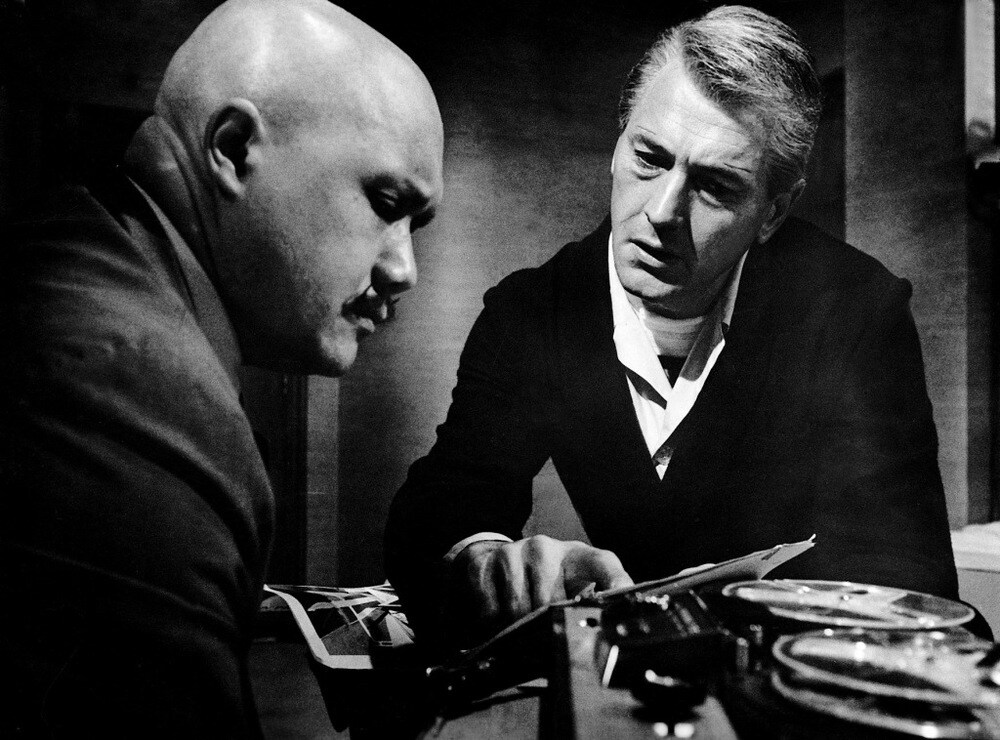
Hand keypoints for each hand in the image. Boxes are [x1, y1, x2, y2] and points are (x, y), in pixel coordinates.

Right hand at [452, 535, 632, 632]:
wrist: (497, 559)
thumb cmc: (547, 582)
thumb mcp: (573, 588)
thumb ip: (592, 605)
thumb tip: (611, 632)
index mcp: (578, 555)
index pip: (605, 564)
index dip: (617, 584)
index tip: (622, 603)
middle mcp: (546, 547)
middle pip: (550, 602)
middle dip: (546, 625)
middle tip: (545, 635)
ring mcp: (514, 551)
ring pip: (518, 608)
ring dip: (518, 628)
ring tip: (522, 628)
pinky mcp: (486, 561)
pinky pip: (491, 610)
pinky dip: (494, 624)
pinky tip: (500, 618)